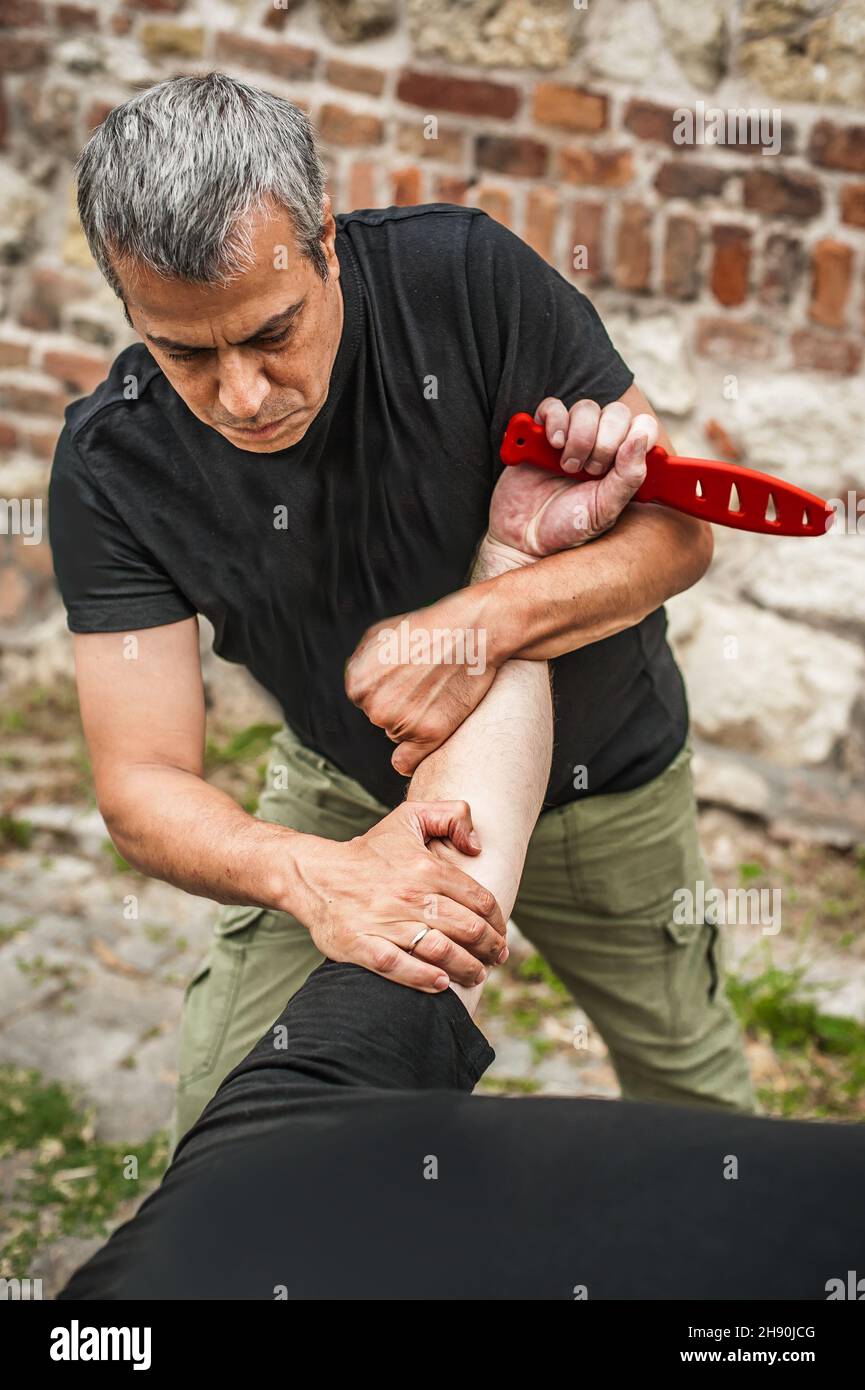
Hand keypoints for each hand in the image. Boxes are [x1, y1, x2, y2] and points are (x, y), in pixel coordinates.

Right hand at [287, 801, 508, 990]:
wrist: (316, 875)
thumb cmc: (368, 852)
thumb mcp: (409, 817)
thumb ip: (451, 815)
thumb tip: (477, 846)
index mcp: (425, 868)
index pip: (478, 900)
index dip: (497, 920)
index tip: (500, 932)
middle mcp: (410, 896)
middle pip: (467, 928)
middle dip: (490, 947)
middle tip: (496, 957)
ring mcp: (386, 923)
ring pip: (441, 950)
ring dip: (467, 967)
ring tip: (477, 974)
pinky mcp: (363, 946)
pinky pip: (401, 967)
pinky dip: (425, 979)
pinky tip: (441, 984)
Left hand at [345, 587, 498, 776]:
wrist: (473, 630)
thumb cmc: (431, 629)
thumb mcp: (380, 634)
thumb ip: (361, 663)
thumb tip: (358, 689)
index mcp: (357, 684)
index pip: (366, 699)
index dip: (389, 688)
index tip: (409, 677)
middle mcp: (373, 707)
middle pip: (381, 719)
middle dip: (399, 705)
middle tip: (426, 683)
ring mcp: (399, 723)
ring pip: (398, 734)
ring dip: (413, 722)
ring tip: (437, 692)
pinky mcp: (428, 734)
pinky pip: (407, 762)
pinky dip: (411, 759)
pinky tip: (421, 744)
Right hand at [489, 396, 657, 554]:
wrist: (525, 538)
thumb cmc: (568, 526)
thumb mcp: (605, 510)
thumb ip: (627, 478)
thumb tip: (640, 438)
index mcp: (621, 461)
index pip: (643, 426)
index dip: (639, 433)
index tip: (625, 455)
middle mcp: (598, 443)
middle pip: (616, 412)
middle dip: (605, 442)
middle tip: (591, 471)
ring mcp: (570, 436)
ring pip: (586, 408)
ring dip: (580, 438)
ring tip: (568, 467)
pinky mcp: (540, 433)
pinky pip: (552, 406)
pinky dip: (555, 422)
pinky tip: (553, 445)